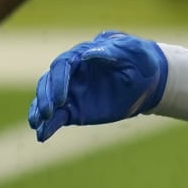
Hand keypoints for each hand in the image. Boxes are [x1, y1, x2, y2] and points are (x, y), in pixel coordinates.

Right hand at [26, 32, 166, 142]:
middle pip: (48, 82)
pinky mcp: (75, 110)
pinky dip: (48, 126)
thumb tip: (86, 55)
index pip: (62, 65)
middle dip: (45, 97)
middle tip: (47, 113)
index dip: (58, 81)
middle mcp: (71, 74)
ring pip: (47, 100)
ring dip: (39, 112)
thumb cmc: (141, 60)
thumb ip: (110, 50)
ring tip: (37, 124)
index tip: (60, 98)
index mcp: (82, 55)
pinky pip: (57, 118)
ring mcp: (71, 92)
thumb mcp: (132, 51)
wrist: (150, 80)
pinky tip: (41, 136)